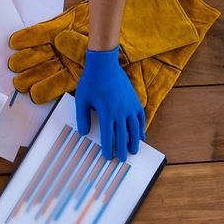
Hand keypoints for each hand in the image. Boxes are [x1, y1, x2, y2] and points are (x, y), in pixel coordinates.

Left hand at [75, 46, 146, 160]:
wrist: (105, 64)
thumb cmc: (91, 82)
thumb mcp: (81, 100)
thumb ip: (82, 118)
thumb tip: (84, 134)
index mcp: (107, 112)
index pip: (109, 136)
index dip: (109, 148)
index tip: (108, 157)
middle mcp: (120, 111)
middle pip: (123, 135)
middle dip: (122, 149)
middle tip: (123, 160)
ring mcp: (130, 105)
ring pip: (135, 128)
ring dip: (135, 141)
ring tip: (134, 150)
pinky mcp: (135, 100)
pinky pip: (140, 117)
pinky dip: (142, 127)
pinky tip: (141, 134)